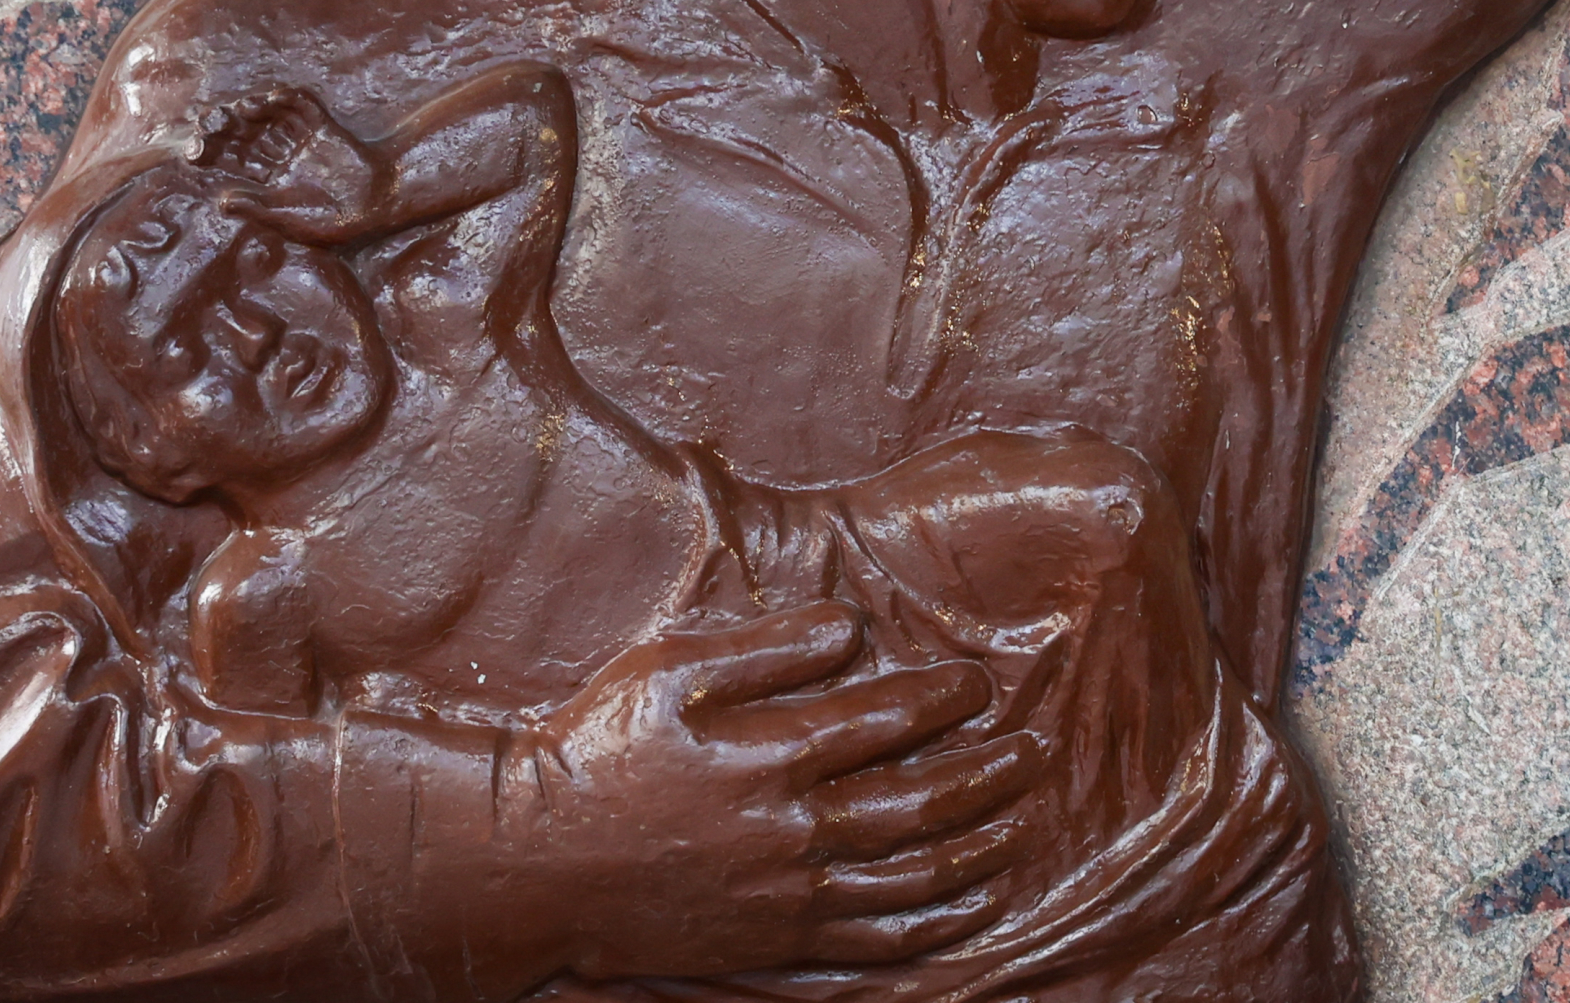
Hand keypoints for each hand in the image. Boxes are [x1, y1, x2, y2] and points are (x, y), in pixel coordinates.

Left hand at [187, 86, 380, 241]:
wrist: (379, 205)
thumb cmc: (335, 221)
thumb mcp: (289, 219)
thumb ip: (256, 208)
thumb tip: (220, 202)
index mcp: (271, 183)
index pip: (235, 162)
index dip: (214, 153)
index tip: (195, 149)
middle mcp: (284, 158)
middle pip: (248, 135)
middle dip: (227, 127)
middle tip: (210, 121)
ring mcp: (304, 141)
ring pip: (270, 118)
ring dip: (253, 110)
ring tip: (240, 109)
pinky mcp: (324, 128)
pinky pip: (303, 108)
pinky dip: (286, 99)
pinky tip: (271, 98)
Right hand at [499, 603, 1040, 981]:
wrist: (537, 861)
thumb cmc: (597, 748)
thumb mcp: (668, 670)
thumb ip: (763, 648)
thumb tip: (848, 627)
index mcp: (770, 757)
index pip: (885, 722)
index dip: (942, 702)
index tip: (979, 685)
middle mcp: (793, 834)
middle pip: (918, 805)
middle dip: (985, 774)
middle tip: (1032, 749)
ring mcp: (788, 898)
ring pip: (911, 879)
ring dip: (977, 847)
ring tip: (1019, 820)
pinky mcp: (777, 942)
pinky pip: (878, 942)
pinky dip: (935, 923)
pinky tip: (968, 903)